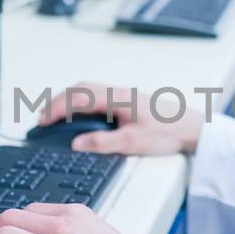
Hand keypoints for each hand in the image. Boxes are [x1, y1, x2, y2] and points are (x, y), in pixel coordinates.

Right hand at [39, 81, 204, 155]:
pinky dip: (80, 103)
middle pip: (78, 89)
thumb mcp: (132, 142)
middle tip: (42, 119)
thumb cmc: (168, 132)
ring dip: (68, 101)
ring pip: (87, 90)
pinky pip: (96, 95)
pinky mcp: (127, 100)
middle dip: (56, 102)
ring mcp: (122, 94)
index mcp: (115, 98)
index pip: (77, 98)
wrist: (192, 127)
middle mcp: (117, 92)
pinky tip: (79, 115)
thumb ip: (102, 143)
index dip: (55, 109)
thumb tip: (77, 144)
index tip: (42, 122)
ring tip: (55, 116)